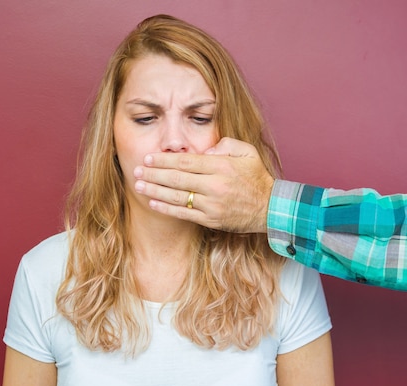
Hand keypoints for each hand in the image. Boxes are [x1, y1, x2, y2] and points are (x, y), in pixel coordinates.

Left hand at [133, 137, 274, 232]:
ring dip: (155, 190)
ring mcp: (212, 205)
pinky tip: (153, 202)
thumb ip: (225, 144)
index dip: (165, 159)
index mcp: (221, 167)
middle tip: (136, 169)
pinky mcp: (210, 220)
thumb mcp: (247, 152)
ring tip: (138, 185)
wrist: (270, 208)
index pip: (186, 161)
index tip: (149, 157)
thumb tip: (203, 151)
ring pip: (177, 197)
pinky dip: (166, 208)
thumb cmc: (256, 177)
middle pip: (177, 178)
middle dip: (154, 174)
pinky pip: (183, 214)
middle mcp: (215, 186)